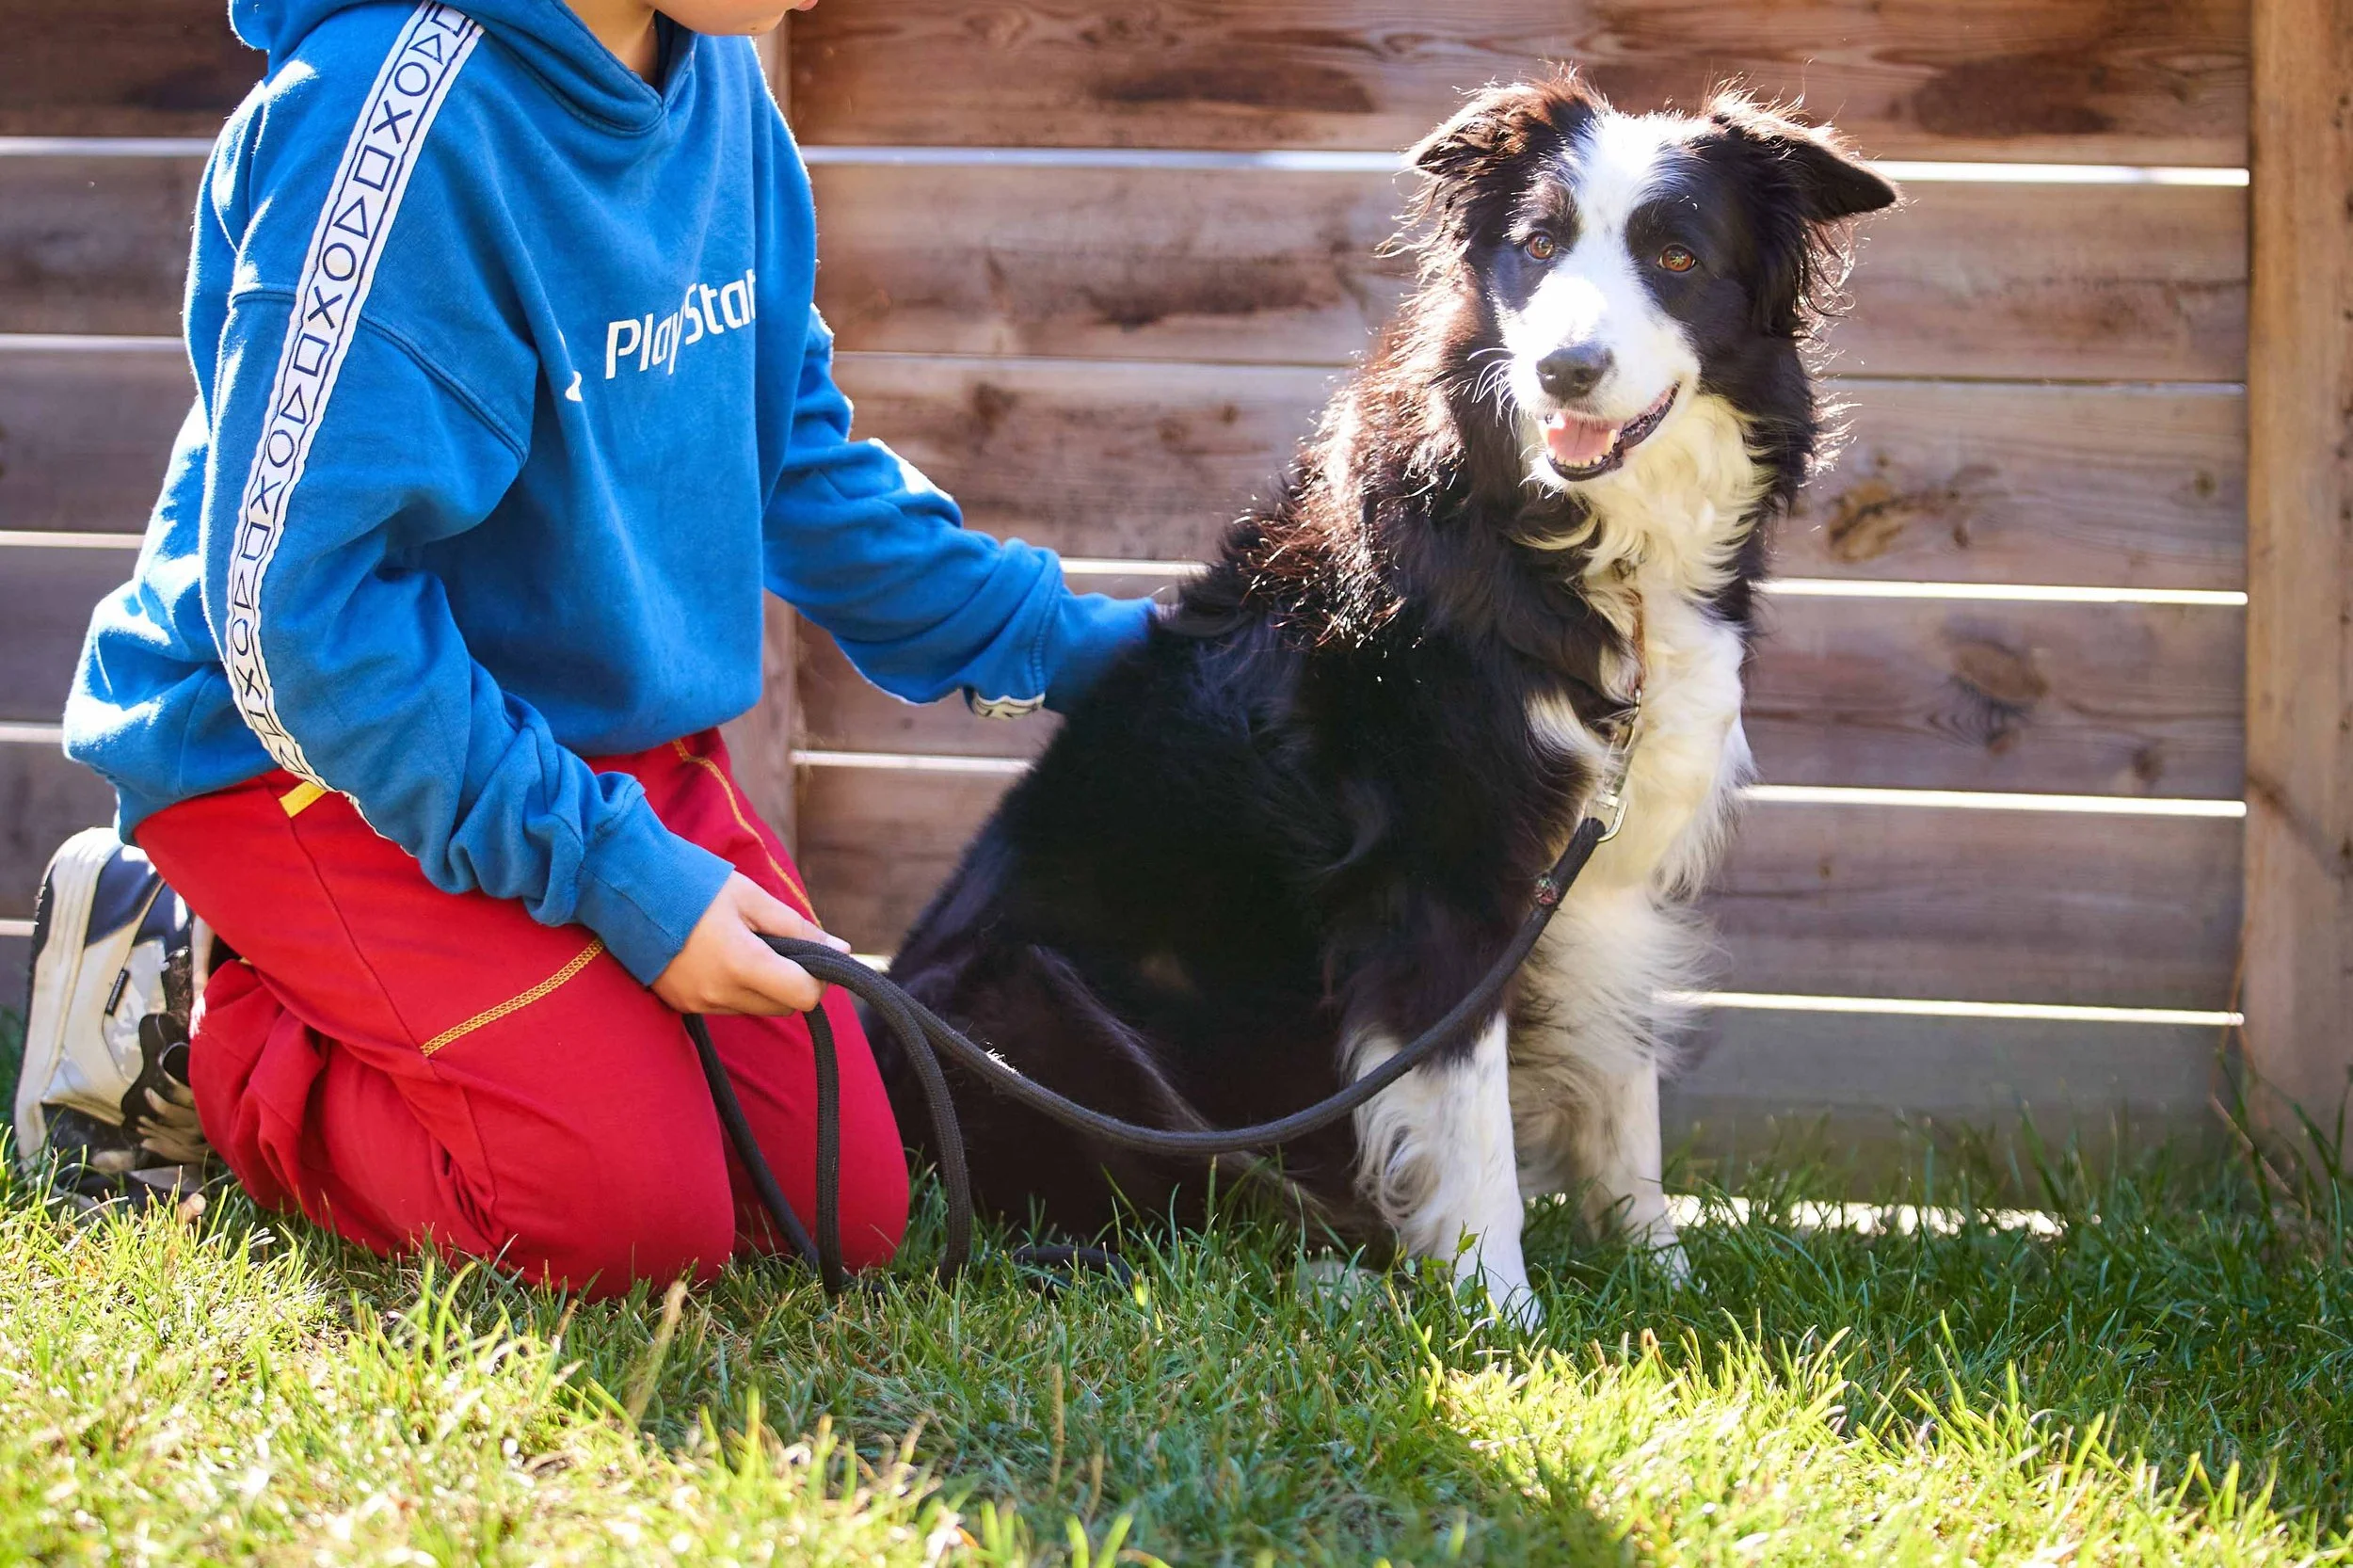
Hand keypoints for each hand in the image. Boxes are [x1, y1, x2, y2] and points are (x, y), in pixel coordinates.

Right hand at [653, 872, 849, 1015]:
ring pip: (753, 1008)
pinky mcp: (678, 1003)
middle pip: (781, 1007)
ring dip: (762, 986)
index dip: (817, 980)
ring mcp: (695, 1002)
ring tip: (743, 944)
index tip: (812, 955)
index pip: (802, 998)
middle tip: (780, 945)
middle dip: (791, 982)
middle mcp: (718, 993)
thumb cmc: (692, 882)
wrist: (622, 883)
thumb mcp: (751, 897)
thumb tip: (840, 950)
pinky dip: (734, 988)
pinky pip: (724, 1006)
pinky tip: (719, 955)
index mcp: (741, 964)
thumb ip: (798, 928)